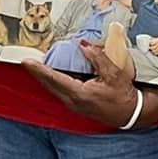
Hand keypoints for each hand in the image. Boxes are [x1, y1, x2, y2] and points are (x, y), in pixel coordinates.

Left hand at [23, 41, 141, 128]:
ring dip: (44, 77)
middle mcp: (73, 101)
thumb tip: (83, 45)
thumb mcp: (114, 73)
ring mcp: (74, 105)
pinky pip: (59, 92)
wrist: (131, 113)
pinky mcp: (76, 105)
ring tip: (35, 66)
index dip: (39, 70)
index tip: (27, 62)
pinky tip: (50, 75)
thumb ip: (97, 58)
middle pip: (49, 85)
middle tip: (26, 61)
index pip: (55, 79)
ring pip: (53, 89)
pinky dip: (52, 82)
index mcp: (80, 94)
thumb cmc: (124, 95)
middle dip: (37, 73)